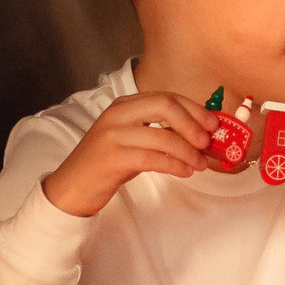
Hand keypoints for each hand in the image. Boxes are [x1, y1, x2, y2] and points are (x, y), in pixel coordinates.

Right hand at [40, 90, 217, 216]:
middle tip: (208, 142)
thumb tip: (200, 136)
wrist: (71, 188)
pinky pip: (153, 158)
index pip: (166, 97)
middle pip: (165, 105)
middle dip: (193, 123)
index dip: (194, 109)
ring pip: (162, 135)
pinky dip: (175, 164)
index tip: (214, 124)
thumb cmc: (108, 165)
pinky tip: (185, 171)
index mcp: (125, 105)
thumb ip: (161, 133)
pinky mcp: (112, 157)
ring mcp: (113, 134)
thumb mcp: (133, 141)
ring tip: (201, 164)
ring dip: (188, 151)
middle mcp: (118, 113)